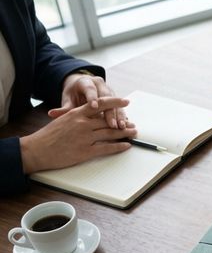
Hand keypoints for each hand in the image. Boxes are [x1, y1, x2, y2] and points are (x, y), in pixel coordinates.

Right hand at [19, 96, 136, 173]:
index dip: (114, 102)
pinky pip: (107, 147)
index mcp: (76, 113)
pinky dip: (119, 146)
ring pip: (110, 133)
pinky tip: (126, 145)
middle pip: (108, 120)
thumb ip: (77, 117)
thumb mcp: (63, 120)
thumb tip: (90, 116)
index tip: (125, 101)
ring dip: (124, 132)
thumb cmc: (49, 136)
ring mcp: (85, 137)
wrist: (37, 150)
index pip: (99, 104)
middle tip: (133, 123)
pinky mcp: (86, 151)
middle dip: (123, 121)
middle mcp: (82, 123)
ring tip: (133, 133)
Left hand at [52, 72, 128, 129]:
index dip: (92, 98)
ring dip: (119, 116)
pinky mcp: (114, 100)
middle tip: (111, 123)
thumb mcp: (68, 99)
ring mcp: (109, 92)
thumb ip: (64, 108)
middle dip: (110, 112)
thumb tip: (52, 113)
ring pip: (116, 104)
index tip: (94, 106)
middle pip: (107, 97)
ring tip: (121, 127)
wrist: (82, 87)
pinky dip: (123, 118)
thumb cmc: (74, 94)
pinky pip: (120, 109)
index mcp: (86, 82)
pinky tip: (125, 127)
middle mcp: (100, 85)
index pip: (90, 89)